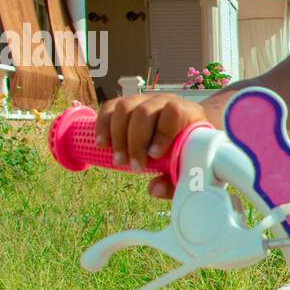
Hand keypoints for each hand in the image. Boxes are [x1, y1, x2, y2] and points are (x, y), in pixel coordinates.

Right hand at [95, 94, 210, 199]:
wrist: (185, 131)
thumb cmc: (187, 152)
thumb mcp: (187, 168)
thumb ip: (174, 181)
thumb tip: (153, 189)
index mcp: (187, 112)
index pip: (174, 112)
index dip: (162, 133)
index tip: (154, 156)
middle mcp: (165, 101)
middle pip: (144, 111)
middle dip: (135, 142)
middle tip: (133, 167)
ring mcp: (144, 100)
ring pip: (125, 108)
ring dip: (117, 136)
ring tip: (119, 161)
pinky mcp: (127, 103)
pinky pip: (110, 107)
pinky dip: (102, 125)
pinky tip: (102, 145)